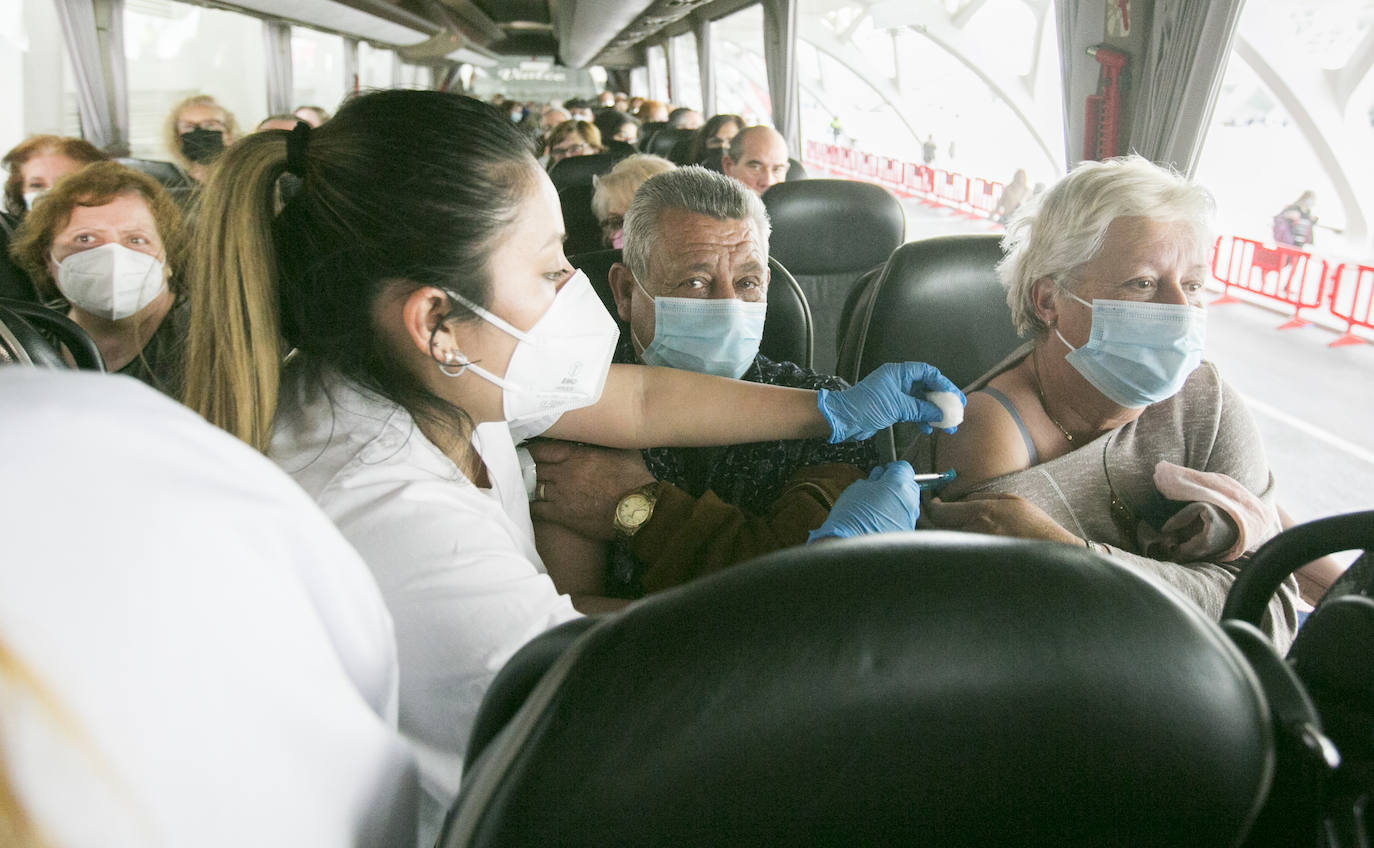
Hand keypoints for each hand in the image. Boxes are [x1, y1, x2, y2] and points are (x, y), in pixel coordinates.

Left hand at [528, 440, 655, 540]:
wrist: (638, 509)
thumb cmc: (635, 480)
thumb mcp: (622, 452)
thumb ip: (608, 443)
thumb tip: (610, 433)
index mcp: (577, 455)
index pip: (543, 449)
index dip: (533, 450)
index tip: (527, 450)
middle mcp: (564, 472)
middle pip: (534, 468)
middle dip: (527, 468)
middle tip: (519, 468)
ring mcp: (561, 494)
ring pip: (533, 487)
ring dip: (528, 487)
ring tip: (523, 486)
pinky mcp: (562, 515)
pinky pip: (536, 509)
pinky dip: (530, 507)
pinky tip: (527, 506)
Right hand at [808, 461, 921, 541]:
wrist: (852, 548)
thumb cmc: (852, 518)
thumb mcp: (857, 489)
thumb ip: (872, 480)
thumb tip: (878, 477)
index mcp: (898, 484)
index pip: (903, 467)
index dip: (891, 468)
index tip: (884, 471)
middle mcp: (910, 499)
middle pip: (908, 485)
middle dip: (895, 485)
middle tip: (878, 489)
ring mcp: (911, 517)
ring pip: (907, 502)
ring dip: (896, 501)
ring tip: (876, 508)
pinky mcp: (908, 532)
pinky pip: (904, 518)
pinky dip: (895, 517)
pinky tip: (879, 522)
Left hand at [816, 362, 964, 443]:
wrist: (844, 420)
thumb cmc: (865, 406)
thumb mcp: (897, 407)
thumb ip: (921, 409)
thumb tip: (940, 413)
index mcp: (898, 373)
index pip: (927, 372)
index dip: (943, 383)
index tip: (955, 396)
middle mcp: (897, 381)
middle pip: (926, 387)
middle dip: (941, 400)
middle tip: (956, 411)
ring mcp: (895, 394)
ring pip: (920, 401)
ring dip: (933, 413)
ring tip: (947, 426)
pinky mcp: (891, 408)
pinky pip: (911, 411)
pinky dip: (920, 419)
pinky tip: (928, 429)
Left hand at [921, 492, 1079, 543]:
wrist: (1054, 555)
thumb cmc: (1035, 527)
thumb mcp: (1012, 501)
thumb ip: (981, 499)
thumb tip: (958, 501)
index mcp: (982, 514)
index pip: (941, 511)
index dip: (932, 507)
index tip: (933, 504)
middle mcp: (974, 534)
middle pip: (934, 529)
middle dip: (928, 521)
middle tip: (929, 516)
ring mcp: (974, 554)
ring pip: (941, 545)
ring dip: (935, 537)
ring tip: (940, 531)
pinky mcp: (976, 568)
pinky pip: (954, 558)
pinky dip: (947, 552)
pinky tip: (953, 547)